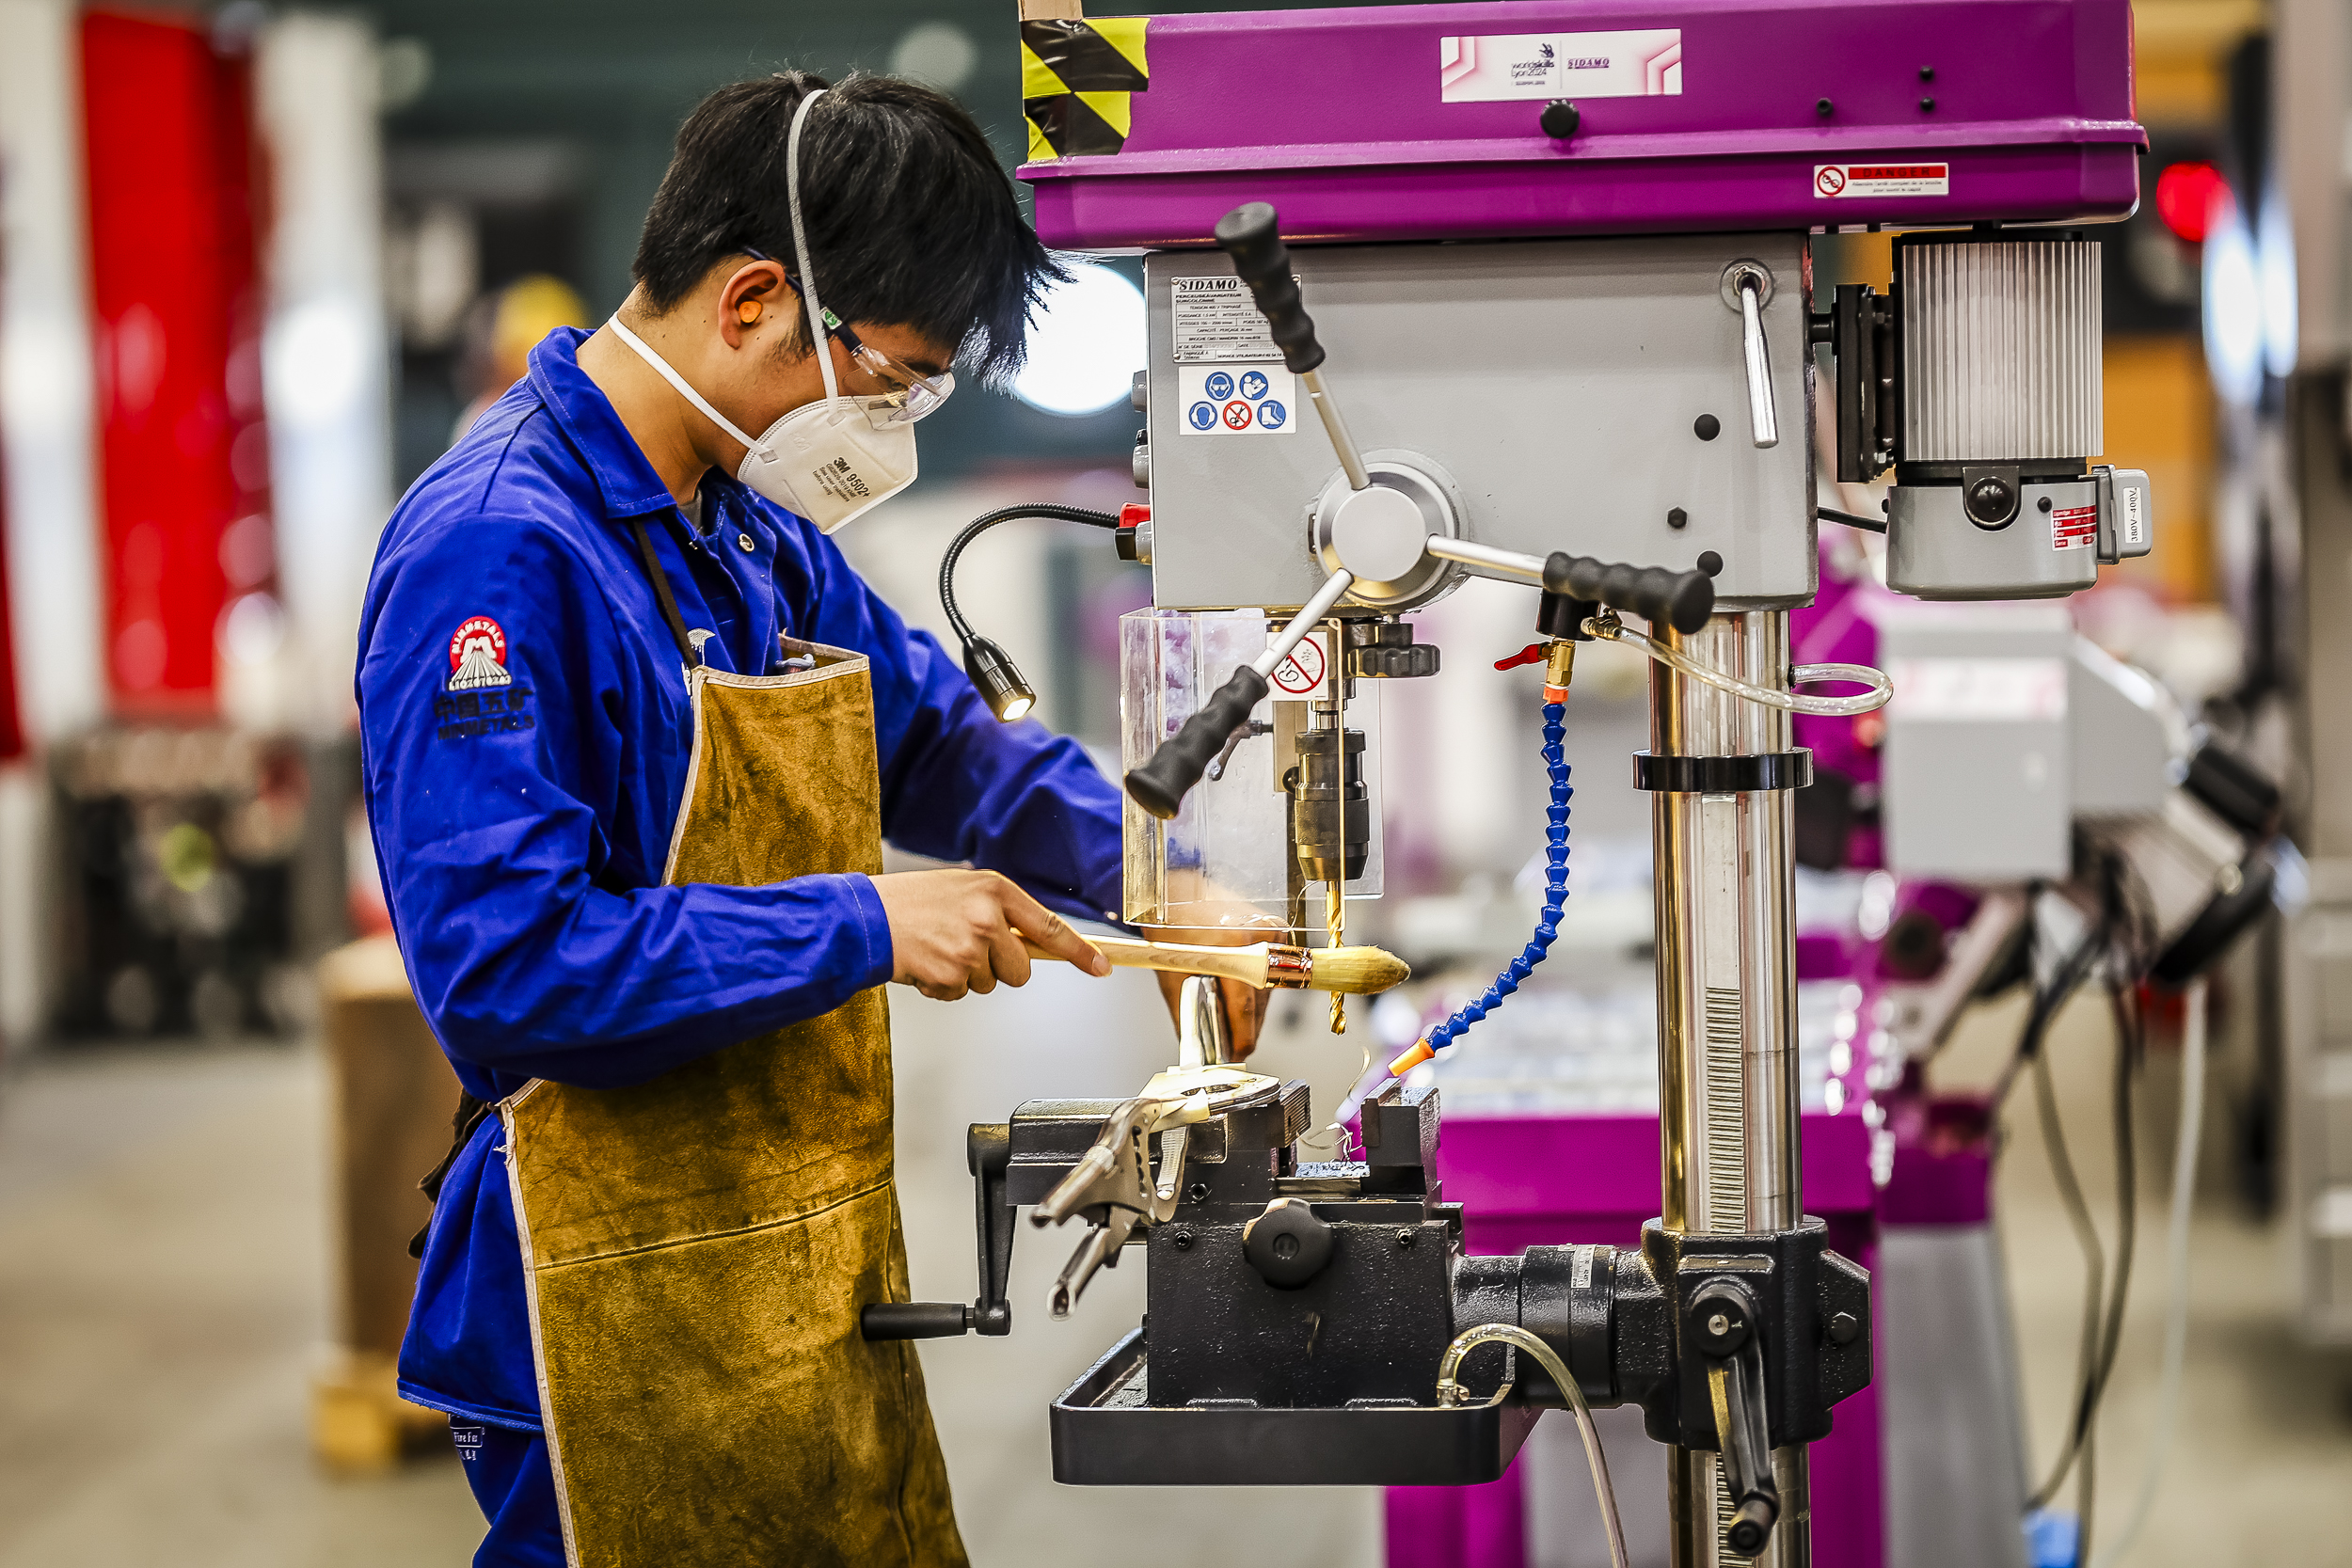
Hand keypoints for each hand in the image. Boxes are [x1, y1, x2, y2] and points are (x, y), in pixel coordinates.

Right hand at [871, 869, 1107, 1000]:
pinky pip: (961, 994)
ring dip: (966, 976)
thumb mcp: (962, 890)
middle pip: (1021, 969)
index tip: (1102, 967)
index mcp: (995, 891)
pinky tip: (925, 963)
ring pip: (990, 984)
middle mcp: (988, 918)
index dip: (1080, 952)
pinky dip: (943, 986)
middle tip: (965, 948)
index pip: (1050, 927)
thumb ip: (998, 911)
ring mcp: (971, 948)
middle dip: (998, 968)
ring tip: (937, 950)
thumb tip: (1030, 941)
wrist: (864, 918)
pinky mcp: (951, 974)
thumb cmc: (912, 902)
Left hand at [1141, 915, 1277, 1060]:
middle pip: (1260, 1002)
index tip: (1238, 1052)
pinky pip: (1272, 973)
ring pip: (1268, 989)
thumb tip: (1197, 1047)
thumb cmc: (1173, 925)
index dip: (1242, 1036)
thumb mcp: (1171, 974)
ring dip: (1254, 1010)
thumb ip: (1186, 1013)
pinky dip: (1258, 990)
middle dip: (1248, 1028)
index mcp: (1228, 946)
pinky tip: (1243, 998)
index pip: (1243, 1006)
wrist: (1182, 892)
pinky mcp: (1274, 932)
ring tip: (1237, 1022)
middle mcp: (1255, 937)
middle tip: (1237, 1045)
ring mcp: (1269, 933)